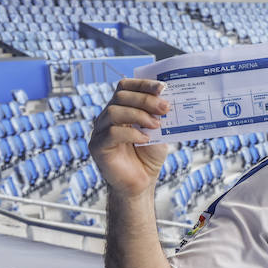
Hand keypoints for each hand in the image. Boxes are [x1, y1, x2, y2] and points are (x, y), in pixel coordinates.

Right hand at [89, 78, 170, 197]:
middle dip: (145, 99)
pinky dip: (131, 133)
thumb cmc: (148, 156)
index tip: (163, 87)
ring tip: (156, 125)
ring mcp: (100, 131)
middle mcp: (107, 117)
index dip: (143, 84)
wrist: (140, 183)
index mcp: (121, 108)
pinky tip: (145, 139)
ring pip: (114, 111)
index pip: (125, 87)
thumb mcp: (159, 132)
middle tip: (165, 108)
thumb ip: (160, 117)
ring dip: (139, 114)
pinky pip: (111, 132)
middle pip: (120, 96)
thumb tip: (170, 100)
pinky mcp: (98, 146)